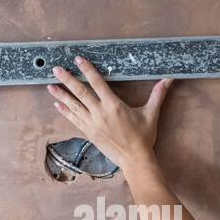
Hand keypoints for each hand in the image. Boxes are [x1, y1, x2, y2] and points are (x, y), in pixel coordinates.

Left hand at [48, 56, 173, 169]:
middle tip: (56, 69)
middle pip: (80, 92)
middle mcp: (99, 113)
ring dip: (61, 95)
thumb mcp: (151, 114)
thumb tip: (169, 79)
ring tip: (50, 86)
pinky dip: (65, 111)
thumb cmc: (143, 137)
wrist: (134, 159)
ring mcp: (92, 124)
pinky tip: (57, 105)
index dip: (87, 70)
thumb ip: (157, 95)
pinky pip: (74, 120)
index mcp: (113, 105)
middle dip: (67, 79)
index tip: (78, 60)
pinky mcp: (89, 133)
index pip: (97, 83)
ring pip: (73, 106)